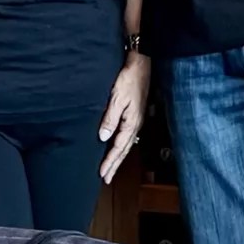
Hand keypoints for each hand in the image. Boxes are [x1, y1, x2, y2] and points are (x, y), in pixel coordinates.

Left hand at [97, 53, 150, 182]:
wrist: (141, 64)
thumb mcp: (117, 98)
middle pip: (123, 150)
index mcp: (132, 123)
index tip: (102, 174)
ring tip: (110, 168)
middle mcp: (135, 124)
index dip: (110, 162)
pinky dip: (120, 146)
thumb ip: (110, 118)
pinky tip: (116, 147)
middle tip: (106, 178)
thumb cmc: (129, 79)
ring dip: (117, 157)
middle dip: (114, 165)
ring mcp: (136, 120)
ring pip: (125, 144)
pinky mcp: (134, 114)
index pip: (118, 148)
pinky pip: (126, 136)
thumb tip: (103, 137)